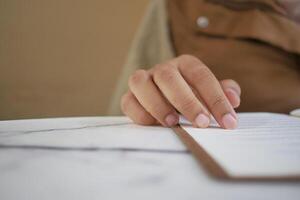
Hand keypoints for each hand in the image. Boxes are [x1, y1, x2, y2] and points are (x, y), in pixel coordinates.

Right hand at [121, 55, 240, 128]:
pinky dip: (140, 113)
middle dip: (186, 101)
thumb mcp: (210, 93)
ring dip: (157, 104)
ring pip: (140, 82)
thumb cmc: (192, 96)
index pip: (201, 75)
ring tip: (173, 123)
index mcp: (185, 64)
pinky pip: (128, 101)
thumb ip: (224, 92)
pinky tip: (155, 125)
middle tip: (202, 123)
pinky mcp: (130, 97)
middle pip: (169, 77)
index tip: (228, 122)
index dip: (216, 98)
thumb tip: (233, 99)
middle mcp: (162, 69)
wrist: (166, 99)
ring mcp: (143, 81)